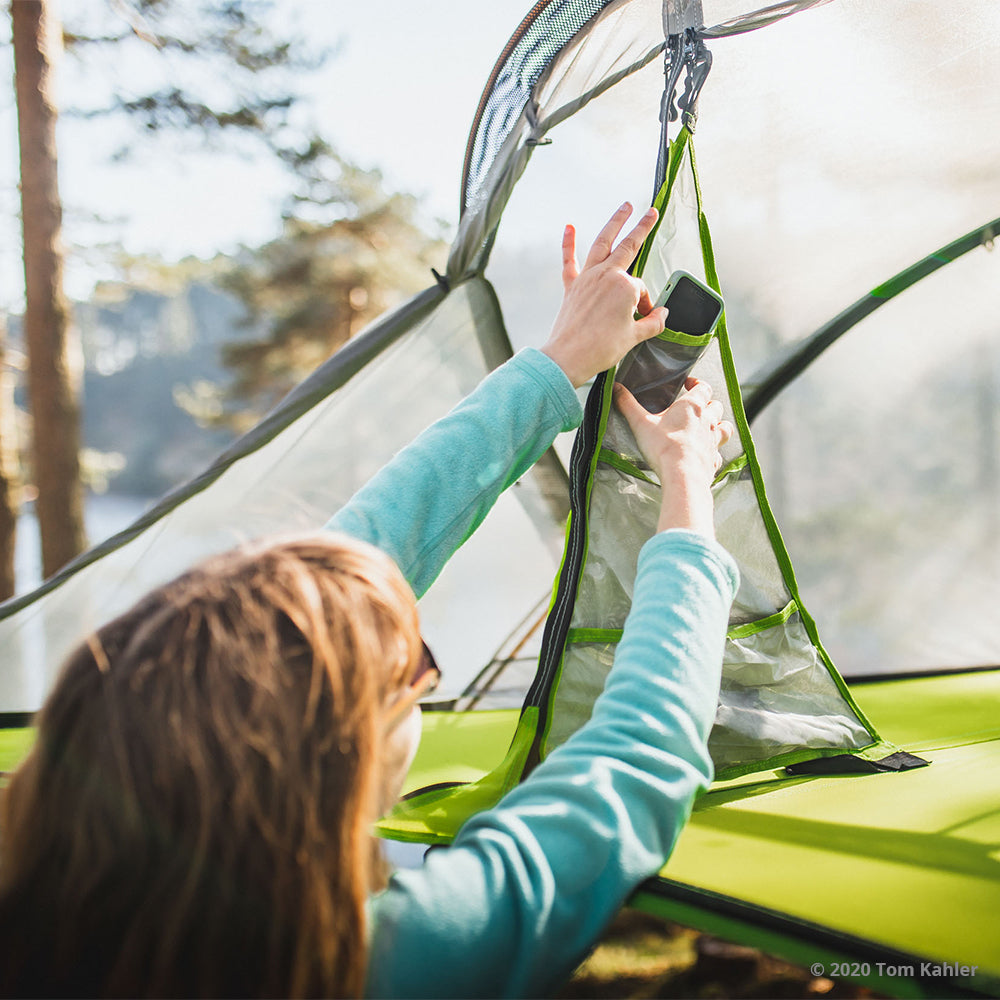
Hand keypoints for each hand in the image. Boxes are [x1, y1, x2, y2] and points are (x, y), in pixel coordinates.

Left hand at [541, 203, 667, 387]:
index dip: (644, 305)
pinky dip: (568, 243)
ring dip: (614, 222)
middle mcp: (606, 275)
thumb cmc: (601, 349)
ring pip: (602, 243)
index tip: (642, 318)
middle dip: (642, 227)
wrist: (568, 358)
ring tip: (625, 206)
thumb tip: (663, 315)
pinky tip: (569, 227)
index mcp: (625, 287)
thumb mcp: (634, 338)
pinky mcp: (571, 286)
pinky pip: (569, 260)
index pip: (640, 289)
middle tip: (651, 212)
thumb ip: (652, 323)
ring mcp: (587, 278)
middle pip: (628, 246)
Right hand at [613, 377, 733, 536]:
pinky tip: (706, 455)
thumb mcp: (640, 423)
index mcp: (692, 407)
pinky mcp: (713, 460)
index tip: (689, 384)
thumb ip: (627, 404)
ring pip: (725, 428)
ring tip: (711, 428)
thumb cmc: (663, 447)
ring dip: (720, 426)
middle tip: (698, 408)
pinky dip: (714, 452)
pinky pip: (718, 453)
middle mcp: (707, 421)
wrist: (682, 475)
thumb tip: (615, 388)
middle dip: (709, 405)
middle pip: (716, 406)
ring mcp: (713, 441)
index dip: (697, 384)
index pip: (703, 388)